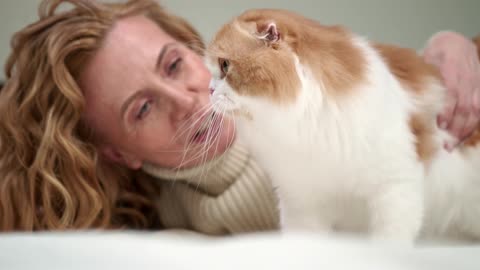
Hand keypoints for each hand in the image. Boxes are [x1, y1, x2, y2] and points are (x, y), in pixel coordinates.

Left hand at [423, 31, 479, 150]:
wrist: (456, 42)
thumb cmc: (436, 54)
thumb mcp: (426, 59)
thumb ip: (422, 78)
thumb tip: (408, 96)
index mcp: (451, 69)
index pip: (452, 93)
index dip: (447, 111)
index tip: (440, 125)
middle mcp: (466, 79)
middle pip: (464, 106)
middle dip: (455, 127)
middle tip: (445, 144)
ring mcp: (475, 85)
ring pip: (474, 111)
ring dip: (463, 130)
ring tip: (452, 146)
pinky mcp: (479, 90)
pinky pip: (479, 110)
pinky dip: (472, 125)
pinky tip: (462, 137)